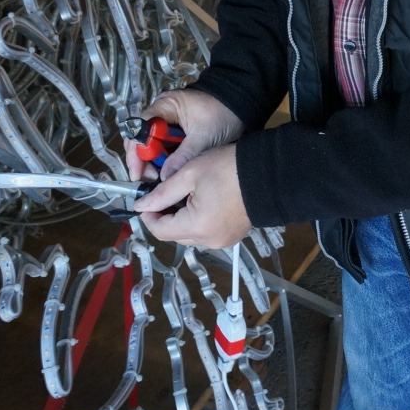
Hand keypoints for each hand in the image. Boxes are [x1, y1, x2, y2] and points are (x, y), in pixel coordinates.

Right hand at [125, 88, 242, 180]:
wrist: (243, 106)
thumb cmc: (224, 114)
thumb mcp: (205, 136)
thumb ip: (184, 155)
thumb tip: (165, 177)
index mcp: (165, 106)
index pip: (140, 128)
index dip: (136, 151)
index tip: (138, 172)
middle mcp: (162, 114)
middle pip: (142, 139)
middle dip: (143, 161)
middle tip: (149, 180)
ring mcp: (169, 125)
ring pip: (152, 147)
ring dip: (153, 164)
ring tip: (158, 181)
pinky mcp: (177, 135)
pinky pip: (164, 149)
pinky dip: (164, 162)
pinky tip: (166, 175)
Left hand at [133, 144, 251, 247]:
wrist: (269, 172)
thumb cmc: (227, 168)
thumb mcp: (189, 174)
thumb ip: (162, 193)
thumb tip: (140, 206)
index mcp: (197, 227)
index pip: (160, 231)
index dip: (148, 216)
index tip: (145, 199)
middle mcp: (209, 241)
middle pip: (175, 236)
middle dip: (165, 217)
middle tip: (164, 193)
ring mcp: (223, 241)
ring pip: (190, 235)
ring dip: (181, 219)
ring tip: (184, 195)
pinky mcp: (233, 236)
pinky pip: (206, 233)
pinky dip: (198, 221)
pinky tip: (201, 201)